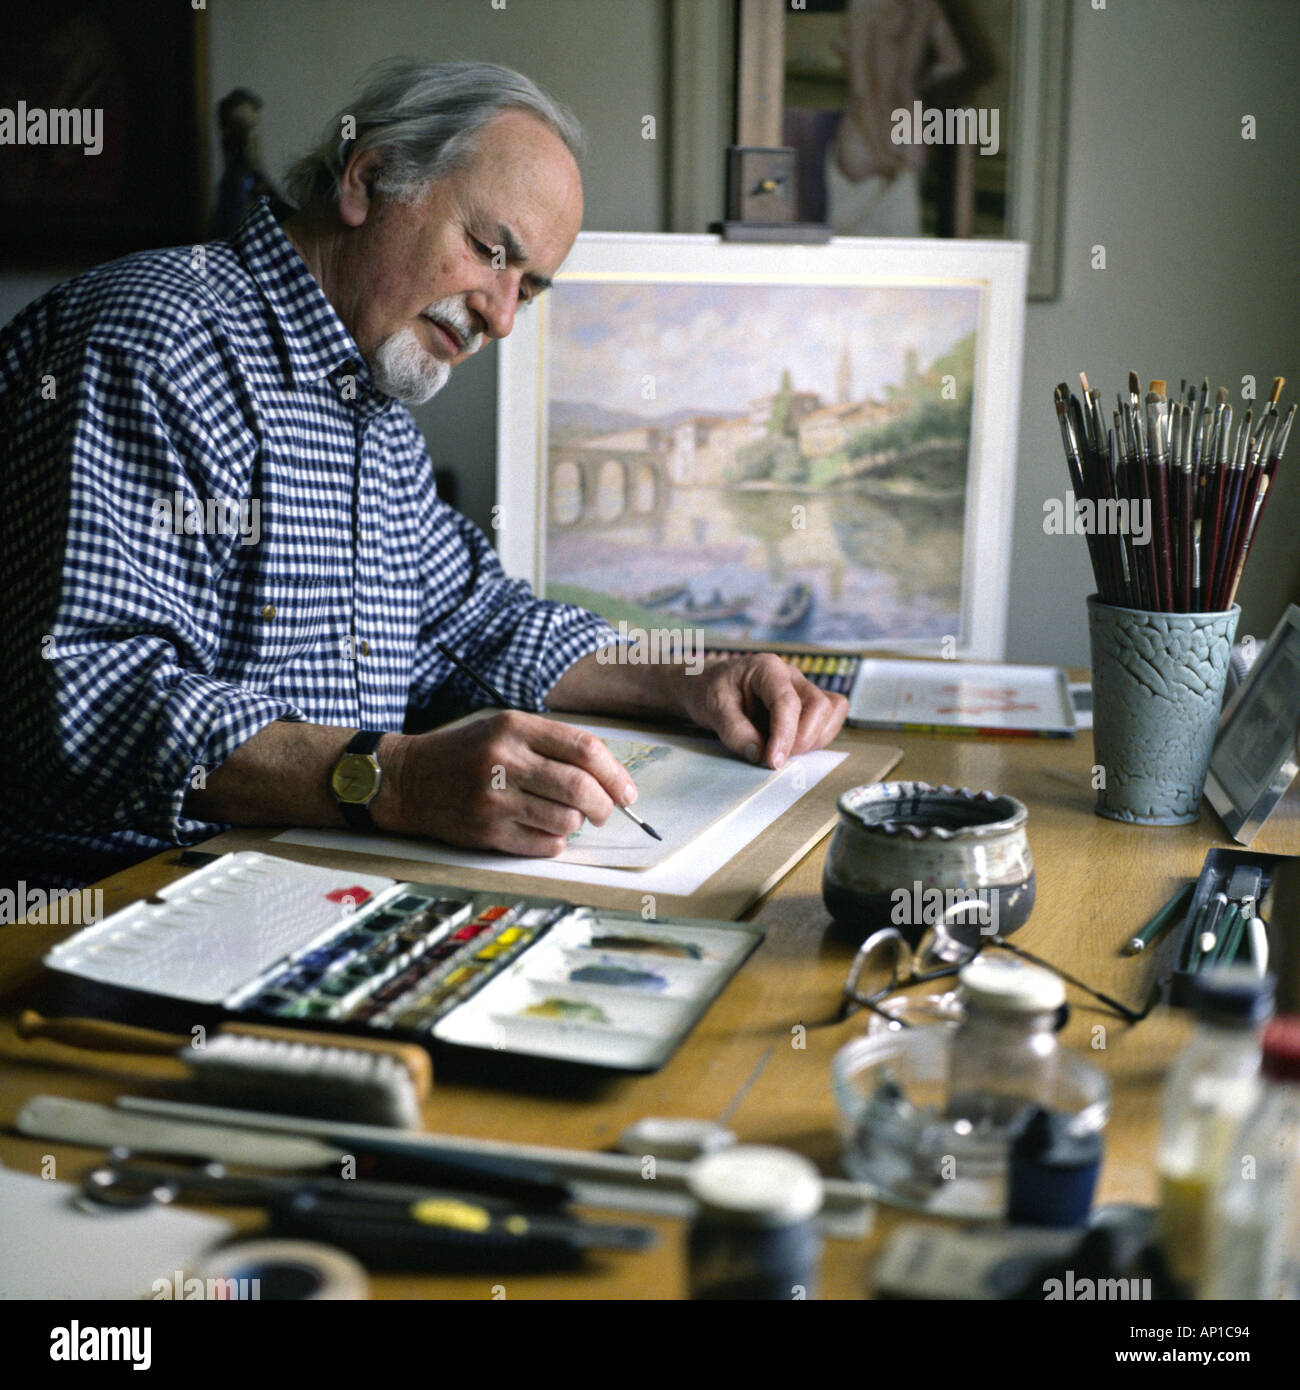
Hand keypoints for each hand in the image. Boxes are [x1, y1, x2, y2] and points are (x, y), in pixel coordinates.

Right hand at [381, 711, 636, 856]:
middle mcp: (505, 761)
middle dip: (605, 804)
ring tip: (568, 817)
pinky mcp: (487, 832)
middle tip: (606, 810)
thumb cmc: (467, 753)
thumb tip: (609, 776)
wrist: (410, 780)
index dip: (616, 773)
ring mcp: (495, 799)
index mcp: (514, 728)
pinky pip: (544, 845)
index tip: (628, 791)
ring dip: (578, 823)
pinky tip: (544, 830)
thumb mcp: (505, 728)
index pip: (584, 749)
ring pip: (566, 820)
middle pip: (580, 787)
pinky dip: (555, 841)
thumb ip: (553, 744)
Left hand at [677, 655, 848, 768]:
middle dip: (803, 739)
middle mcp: (791, 676)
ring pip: (831, 711)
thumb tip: (759, 754)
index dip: (784, 735)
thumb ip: (734, 731)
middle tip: (775, 758)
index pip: (787, 702)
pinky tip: (794, 745)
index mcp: (767, 669)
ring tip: (784, 752)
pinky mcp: (807, 704)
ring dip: (814, 739)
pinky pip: (831, 717)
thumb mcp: (713, 708)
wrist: (709, 685)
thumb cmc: (711, 690)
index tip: (773, 761)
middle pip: (820, 705)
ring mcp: (803, 688)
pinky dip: (819, 736)